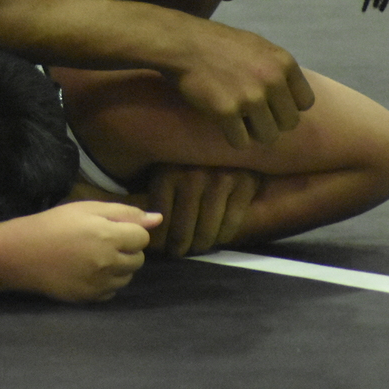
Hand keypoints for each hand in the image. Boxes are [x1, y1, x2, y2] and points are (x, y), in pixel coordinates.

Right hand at [0, 201, 160, 301]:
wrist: (22, 253)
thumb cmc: (54, 224)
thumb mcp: (87, 208)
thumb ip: (124, 212)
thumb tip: (157, 218)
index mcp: (108, 235)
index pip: (143, 237)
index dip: (130, 230)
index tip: (112, 228)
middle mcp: (108, 262)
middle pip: (139, 259)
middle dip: (127, 249)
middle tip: (103, 241)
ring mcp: (100, 283)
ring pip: (127, 277)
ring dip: (119, 266)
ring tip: (95, 256)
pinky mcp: (90, 298)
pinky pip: (113, 291)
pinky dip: (107, 282)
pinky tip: (88, 271)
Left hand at [145, 165, 260, 256]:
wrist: (230, 135)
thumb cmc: (188, 154)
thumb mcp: (163, 163)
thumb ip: (148, 189)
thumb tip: (143, 221)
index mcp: (168, 170)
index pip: (162, 216)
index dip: (159, 236)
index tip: (159, 247)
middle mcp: (194, 175)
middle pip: (184, 227)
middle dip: (179, 246)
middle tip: (177, 253)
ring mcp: (222, 179)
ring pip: (208, 229)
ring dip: (201, 244)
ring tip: (196, 247)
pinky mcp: (245, 184)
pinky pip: (232, 223)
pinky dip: (224, 235)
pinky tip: (217, 236)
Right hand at [173, 22, 314, 147]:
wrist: (182, 44)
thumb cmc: (219, 43)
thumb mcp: (257, 46)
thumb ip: (277, 69)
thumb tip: (292, 97)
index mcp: (284, 62)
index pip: (305, 103)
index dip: (287, 107)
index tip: (271, 105)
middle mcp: (272, 80)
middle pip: (289, 123)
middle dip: (272, 123)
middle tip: (252, 116)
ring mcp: (250, 97)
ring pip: (268, 136)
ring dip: (253, 133)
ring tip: (238, 120)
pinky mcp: (227, 112)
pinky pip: (241, 141)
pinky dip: (233, 137)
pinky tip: (223, 123)